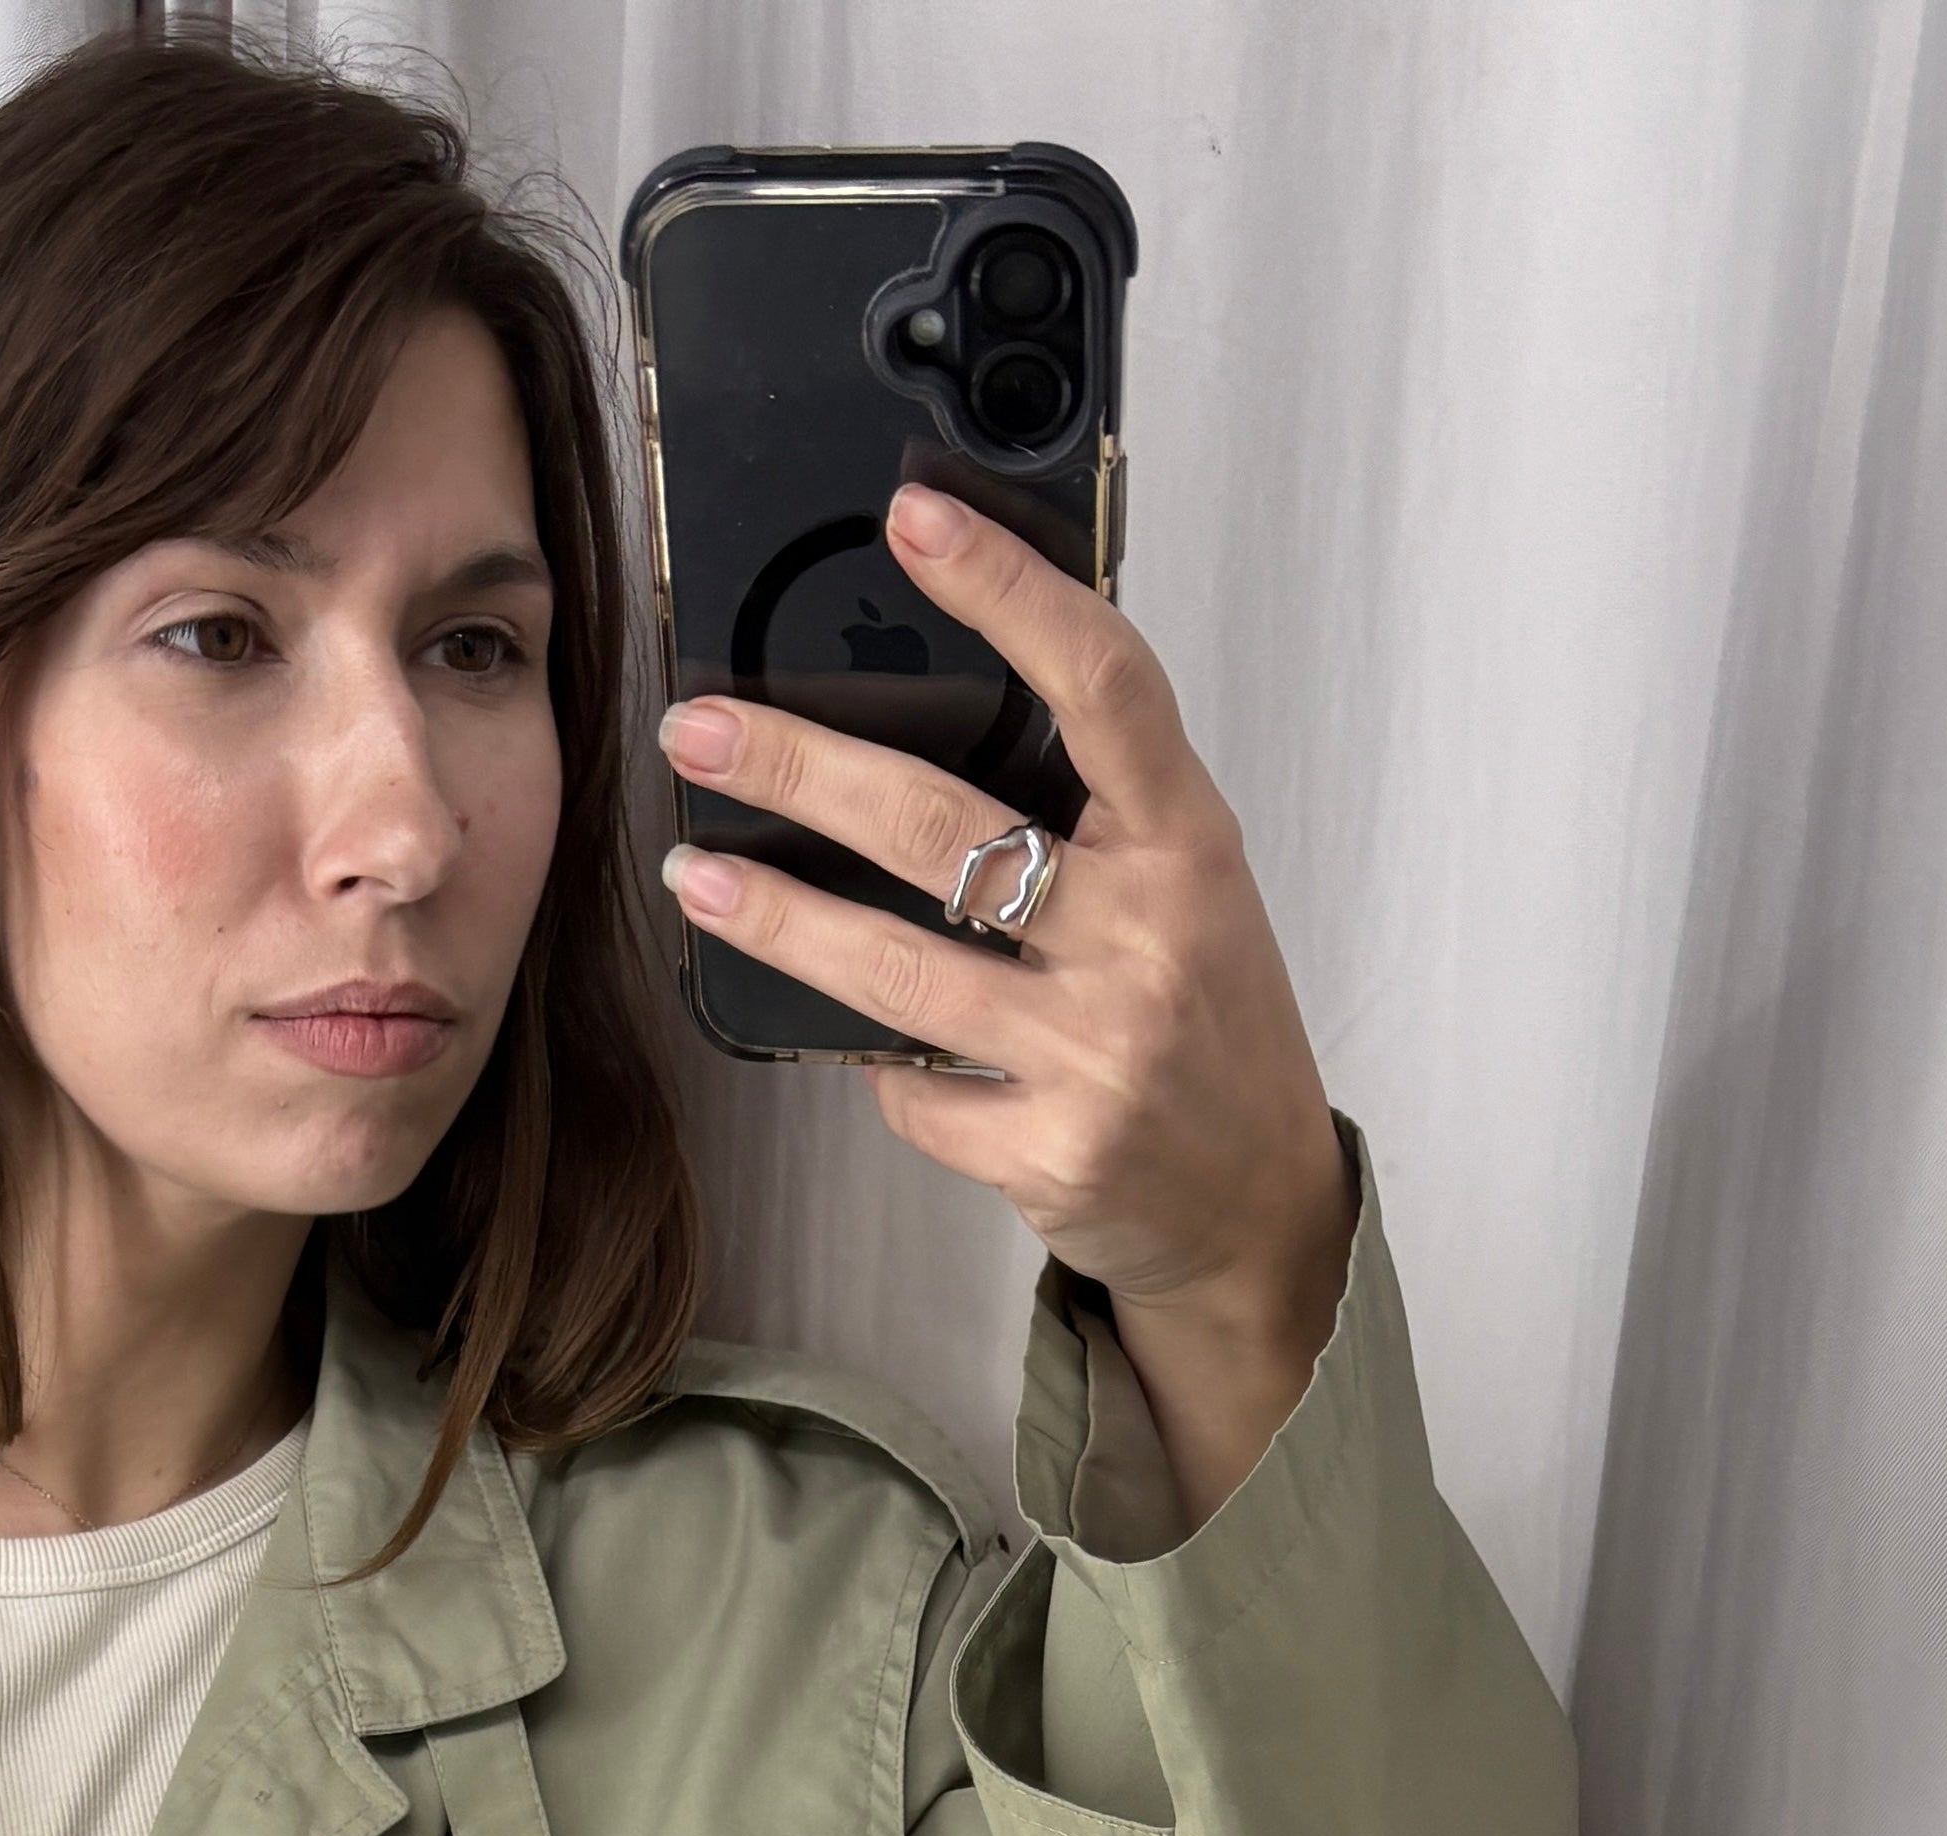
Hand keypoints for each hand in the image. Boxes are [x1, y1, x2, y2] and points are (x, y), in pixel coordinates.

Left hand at [656, 491, 1354, 1532]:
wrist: (1255, 1206)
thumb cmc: (1205, 1020)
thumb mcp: (1185, 887)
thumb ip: (1095, 808)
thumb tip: (934, 711)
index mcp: (1186, 842)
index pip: (1103, 685)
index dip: (1010, 590)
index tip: (916, 516)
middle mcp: (1148, 936)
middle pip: (946, 828)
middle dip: (803, 770)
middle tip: (700, 731)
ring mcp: (1097, 1051)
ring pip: (897, 970)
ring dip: (777, 917)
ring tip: (691, 873)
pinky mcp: (1049, 1151)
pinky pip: (914, 1092)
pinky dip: (873, 1062)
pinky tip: (845, 1035)